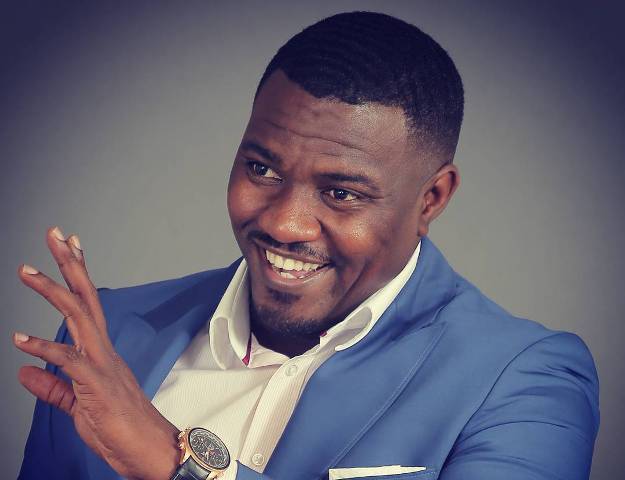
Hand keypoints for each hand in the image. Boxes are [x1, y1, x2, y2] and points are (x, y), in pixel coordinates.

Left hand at [14, 226, 179, 479]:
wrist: (150, 449)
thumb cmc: (120, 428)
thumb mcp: (77, 405)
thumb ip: (50, 386)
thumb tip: (23, 370)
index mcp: (100, 352)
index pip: (87, 304)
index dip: (77, 274)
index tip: (69, 247)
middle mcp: (103, 350)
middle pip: (86, 297)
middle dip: (70, 264)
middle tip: (55, 234)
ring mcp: (102, 364)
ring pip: (79, 316)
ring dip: (52, 290)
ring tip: (28, 270)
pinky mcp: (96, 384)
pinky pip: (68, 361)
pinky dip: (43, 348)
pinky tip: (20, 339)